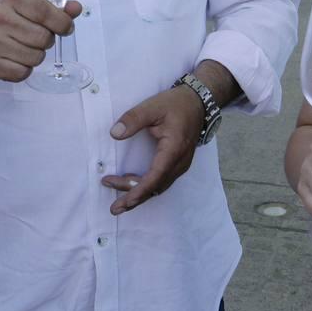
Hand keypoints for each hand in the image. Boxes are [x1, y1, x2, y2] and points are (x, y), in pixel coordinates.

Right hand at [0, 0, 80, 82]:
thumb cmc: (4, 20)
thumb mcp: (26, 7)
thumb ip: (54, 9)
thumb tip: (77, 8)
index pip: (45, 12)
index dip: (62, 23)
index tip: (65, 28)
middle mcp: (0, 19)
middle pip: (44, 38)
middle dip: (46, 41)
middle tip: (35, 38)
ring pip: (36, 58)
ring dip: (35, 56)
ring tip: (22, 48)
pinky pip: (24, 73)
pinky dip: (24, 69)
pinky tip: (13, 59)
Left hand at [101, 86, 203, 214]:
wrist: (197, 103)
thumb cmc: (175, 104)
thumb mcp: (152, 107)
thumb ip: (133, 119)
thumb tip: (114, 134)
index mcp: (174, 149)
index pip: (156, 176)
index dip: (139, 191)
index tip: (124, 201)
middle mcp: (180, 162)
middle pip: (156, 186)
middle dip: (134, 197)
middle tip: (114, 206)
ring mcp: (181, 165)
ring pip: (159, 186)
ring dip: (139, 193)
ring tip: (117, 195)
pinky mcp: (178, 164)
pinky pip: (162, 181)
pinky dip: (146, 186)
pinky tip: (130, 182)